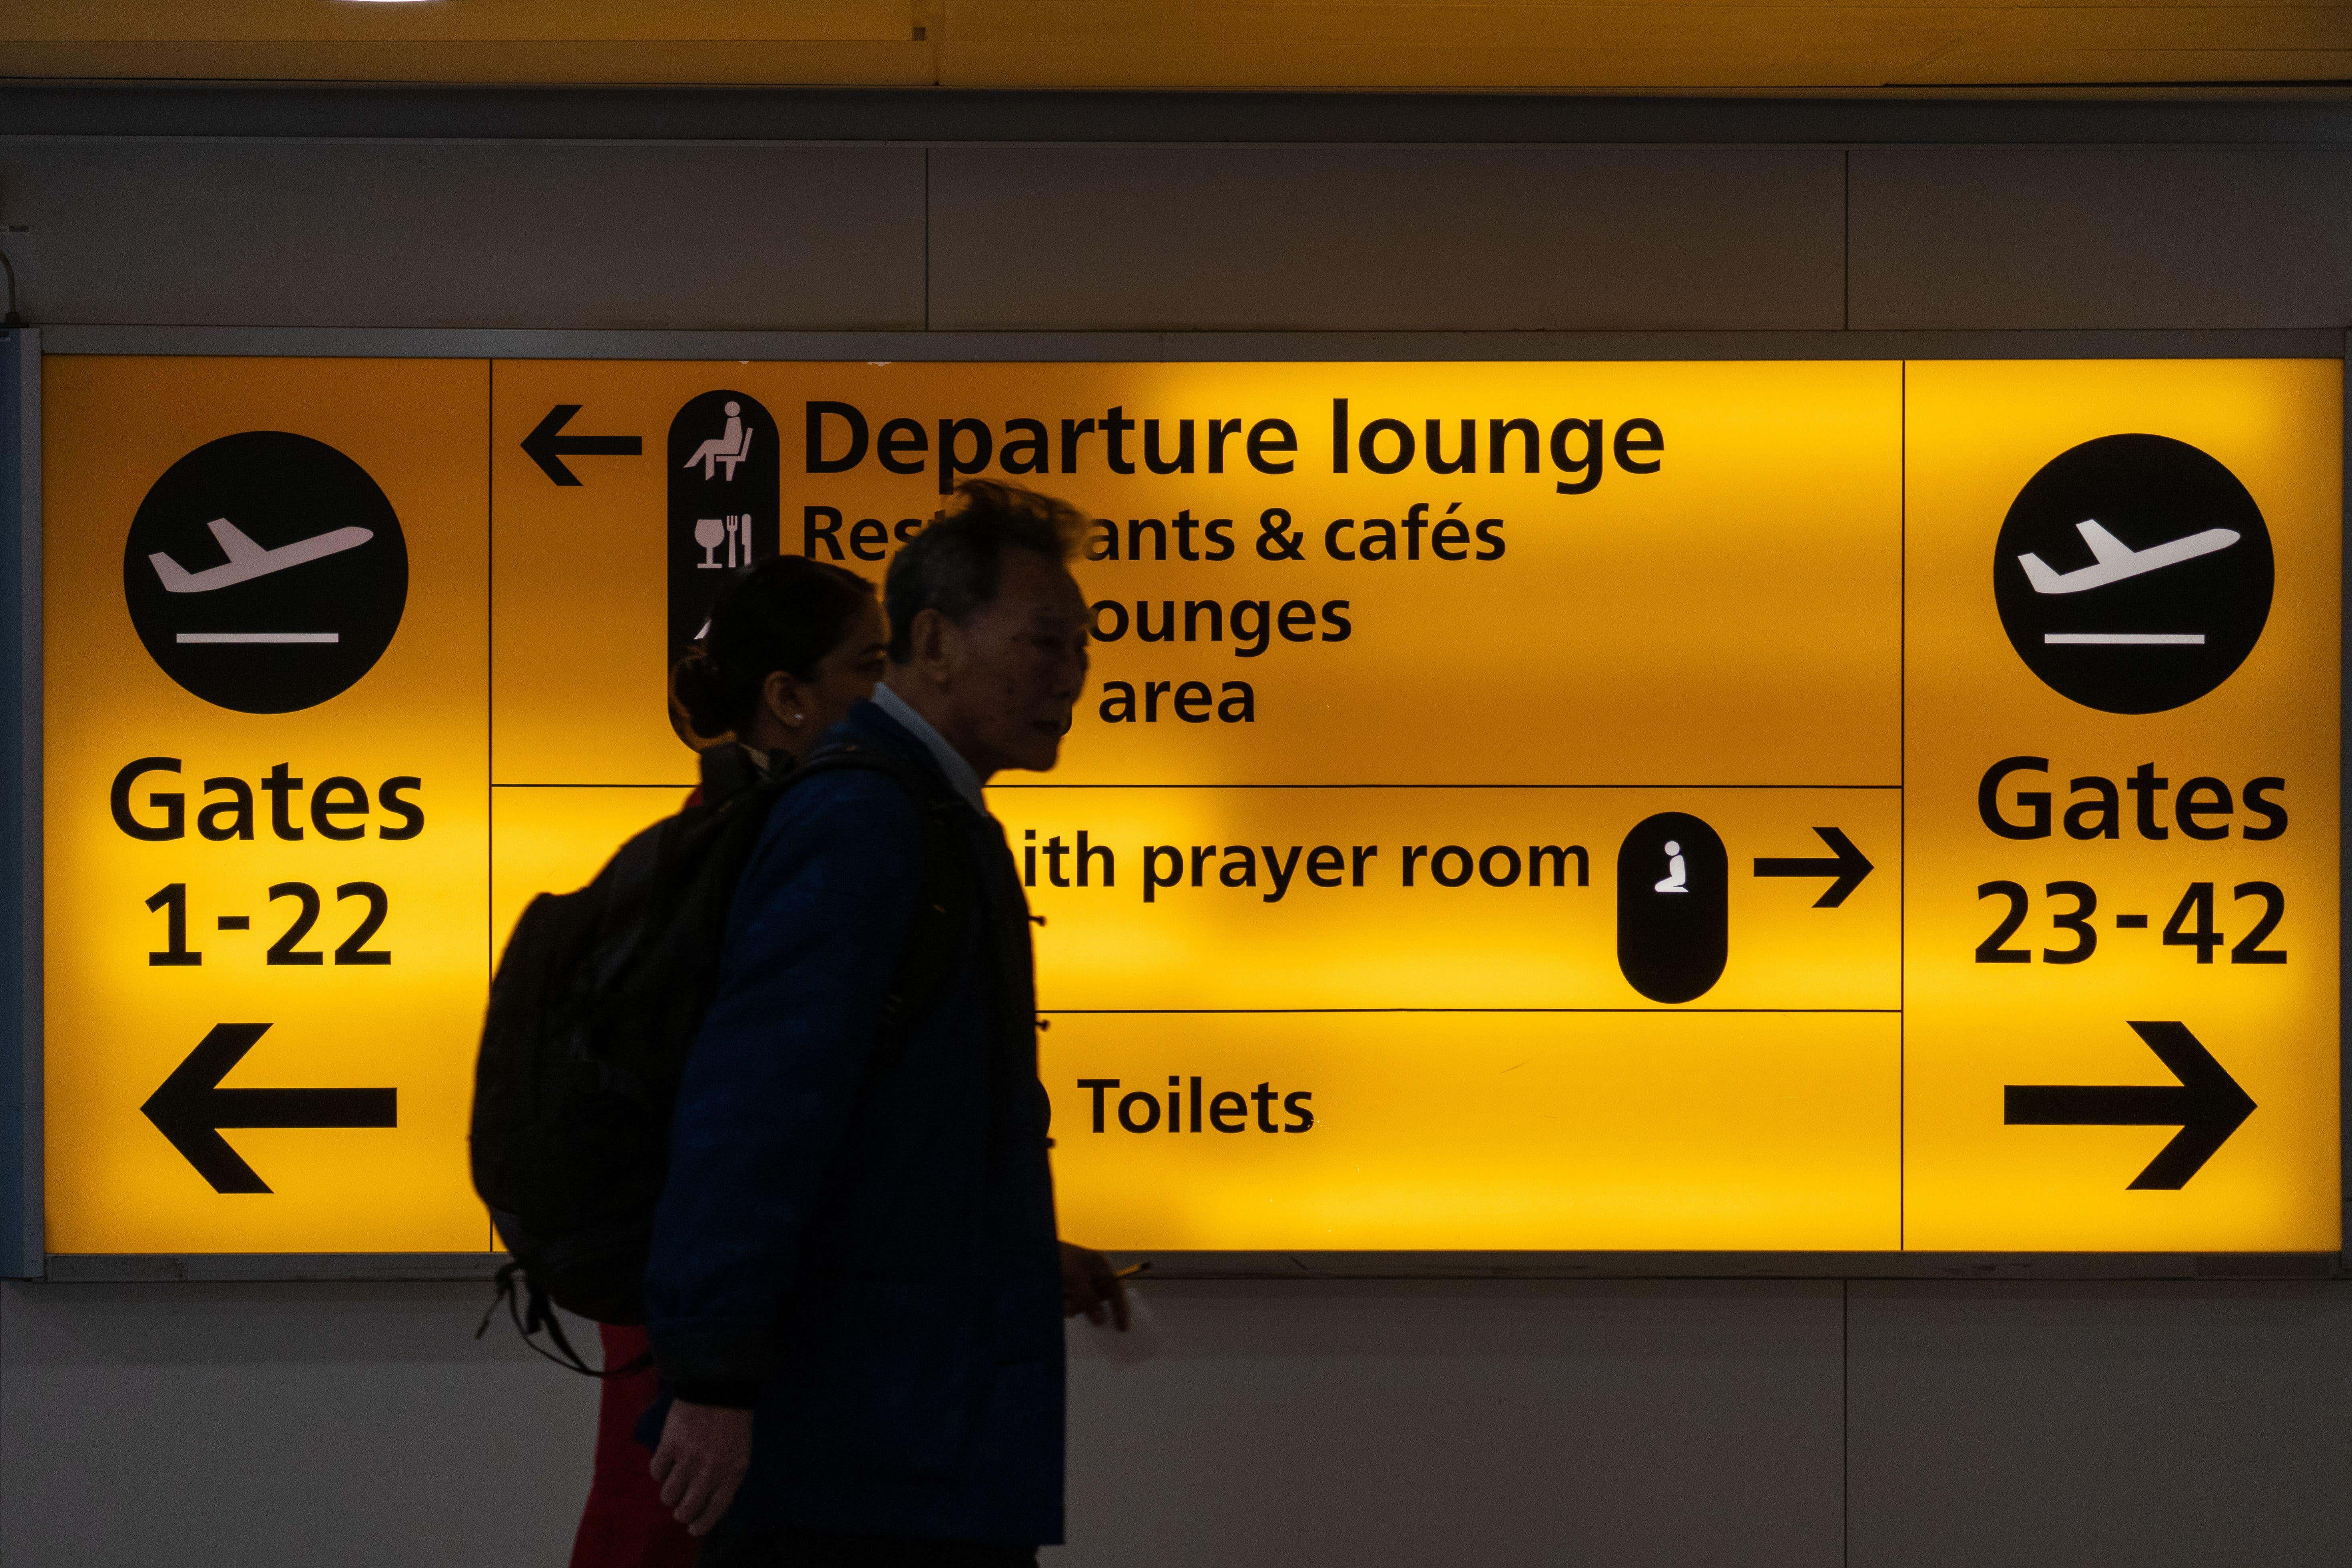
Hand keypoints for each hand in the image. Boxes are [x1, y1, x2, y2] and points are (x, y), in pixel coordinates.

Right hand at [650, 1399, 752, 1535]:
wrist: (720, 1387)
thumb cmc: (733, 1420)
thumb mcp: (741, 1451)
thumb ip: (727, 1477)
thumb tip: (709, 1501)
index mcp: (732, 1471)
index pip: (715, 1510)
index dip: (702, 1524)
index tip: (694, 1530)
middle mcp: (710, 1469)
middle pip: (687, 1508)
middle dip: (682, 1513)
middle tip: (680, 1510)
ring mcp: (689, 1458)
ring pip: (669, 1495)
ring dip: (669, 1495)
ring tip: (673, 1486)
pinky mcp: (670, 1444)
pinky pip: (657, 1472)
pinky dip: (659, 1472)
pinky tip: (666, 1463)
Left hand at [1060, 1241, 1130, 1330]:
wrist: (1036, 1254)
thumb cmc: (1061, 1260)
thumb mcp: (1077, 1279)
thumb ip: (1089, 1300)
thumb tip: (1101, 1320)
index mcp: (1101, 1267)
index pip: (1117, 1290)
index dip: (1121, 1309)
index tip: (1122, 1328)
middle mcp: (1093, 1276)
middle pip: (1098, 1301)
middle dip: (1088, 1307)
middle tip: (1077, 1305)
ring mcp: (1080, 1283)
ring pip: (1083, 1305)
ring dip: (1072, 1305)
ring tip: (1062, 1296)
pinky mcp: (1069, 1288)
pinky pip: (1072, 1304)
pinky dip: (1065, 1304)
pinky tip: (1058, 1296)